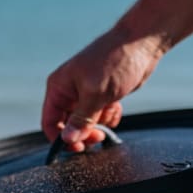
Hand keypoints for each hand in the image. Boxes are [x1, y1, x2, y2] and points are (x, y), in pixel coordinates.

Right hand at [41, 30, 164, 151]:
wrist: (142, 44)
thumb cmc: (115, 60)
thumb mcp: (96, 93)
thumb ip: (81, 119)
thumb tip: (67, 140)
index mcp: (59, 87)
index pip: (50, 121)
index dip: (61, 138)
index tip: (77, 148)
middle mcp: (69, 92)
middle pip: (68, 126)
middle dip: (84, 133)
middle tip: (99, 137)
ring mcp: (86, 94)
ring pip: (86, 124)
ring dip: (100, 124)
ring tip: (110, 111)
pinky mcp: (102, 96)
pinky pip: (101, 118)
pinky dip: (110, 117)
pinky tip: (116, 106)